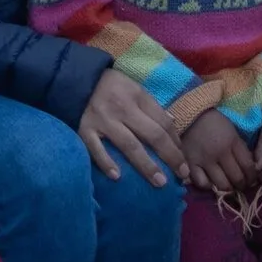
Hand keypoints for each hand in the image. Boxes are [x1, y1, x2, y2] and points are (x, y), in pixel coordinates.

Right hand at [78, 71, 187, 187]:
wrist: (78, 79)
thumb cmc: (112, 87)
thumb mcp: (136, 89)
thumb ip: (152, 107)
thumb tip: (173, 125)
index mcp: (138, 97)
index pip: (163, 122)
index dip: (176, 143)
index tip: (184, 161)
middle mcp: (123, 109)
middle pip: (152, 135)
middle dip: (169, 156)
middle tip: (181, 174)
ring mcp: (103, 120)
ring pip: (129, 145)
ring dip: (146, 165)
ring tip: (159, 182)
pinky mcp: (85, 129)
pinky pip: (96, 149)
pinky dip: (106, 163)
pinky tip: (117, 177)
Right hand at [183, 109, 254, 195]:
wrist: (190, 115)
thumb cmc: (214, 122)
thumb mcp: (233, 131)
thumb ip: (241, 149)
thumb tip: (252, 168)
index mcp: (232, 142)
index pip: (248, 166)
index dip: (253, 176)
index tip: (252, 180)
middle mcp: (220, 153)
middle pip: (236, 178)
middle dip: (243, 185)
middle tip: (242, 186)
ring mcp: (204, 160)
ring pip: (221, 184)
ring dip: (228, 188)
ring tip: (229, 187)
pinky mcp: (190, 164)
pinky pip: (201, 183)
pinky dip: (208, 186)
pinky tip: (211, 183)